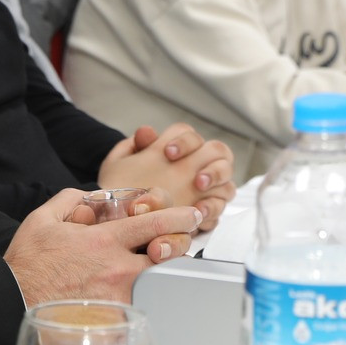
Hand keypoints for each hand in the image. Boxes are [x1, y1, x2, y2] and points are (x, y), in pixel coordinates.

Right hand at [5, 190, 205, 305]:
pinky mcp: (114, 324)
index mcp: (105, 241)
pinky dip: (140, 304)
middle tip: (171, 250)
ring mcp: (119, 299)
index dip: (179, 217)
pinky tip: (131, 302)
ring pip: (158, 286)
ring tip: (151, 276)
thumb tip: (89, 197)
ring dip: (158, 278)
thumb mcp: (43, 219)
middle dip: (176, 250)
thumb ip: (70, 200)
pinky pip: (139, 312)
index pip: (156, 223)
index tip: (190, 216)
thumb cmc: (27, 264)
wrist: (12, 302)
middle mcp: (119, 270)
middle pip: (169, 257)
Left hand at [86, 124, 235, 231]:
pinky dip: (212, 208)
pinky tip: (199, 212)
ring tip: (199, 189)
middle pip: (219, 153)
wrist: (119, 212)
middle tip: (196, 177)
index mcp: (178, 148)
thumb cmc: (124, 185)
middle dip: (210, 161)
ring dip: (216, 182)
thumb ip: (135, 147)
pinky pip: (219, 207)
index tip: (168, 153)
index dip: (183, 142)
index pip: (190, 135)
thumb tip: (146, 132)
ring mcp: (206, 189)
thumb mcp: (120, 165)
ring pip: (225, 179)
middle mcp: (196, 165)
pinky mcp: (206, 211)